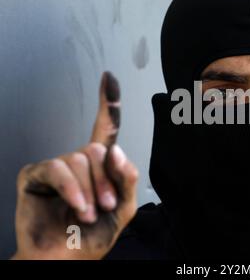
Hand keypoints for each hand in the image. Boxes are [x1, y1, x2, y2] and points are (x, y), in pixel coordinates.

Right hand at [13, 72, 137, 259]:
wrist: (67, 259)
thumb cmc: (94, 235)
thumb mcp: (124, 207)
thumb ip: (127, 178)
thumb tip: (115, 149)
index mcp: (100, 166)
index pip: (104, 129)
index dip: (108, 104)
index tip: (109, 78)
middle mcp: (78, 161)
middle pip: (96, 149)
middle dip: (105, 180)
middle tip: (105, 206)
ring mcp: (55, 166)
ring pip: (79, 159)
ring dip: (90, 190)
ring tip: (89, 213)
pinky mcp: (35, 175)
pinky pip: (58, 169)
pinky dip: (71, 189)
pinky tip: (77, 207)